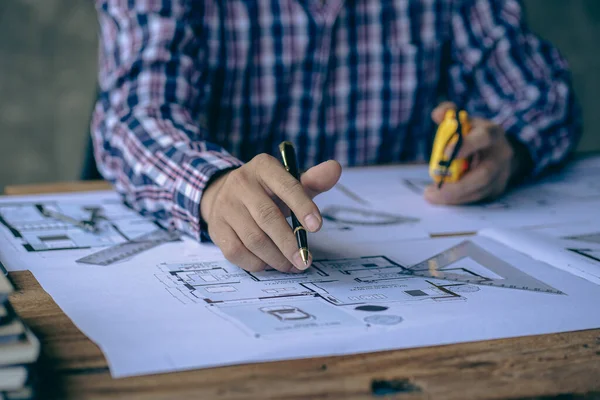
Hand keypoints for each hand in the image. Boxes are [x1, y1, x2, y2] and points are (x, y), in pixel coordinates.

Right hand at [200, 154, 341, 272]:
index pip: (286, 185)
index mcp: (264, 167)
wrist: (226, 194)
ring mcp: (226, 206)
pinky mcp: (216, 228)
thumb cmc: (268, 192)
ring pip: (254, 239)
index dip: (303, 206)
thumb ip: (313, 180)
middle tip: (305, 260)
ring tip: (292, 265)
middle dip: (290, 243)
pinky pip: (237, 252)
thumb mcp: (289, 182)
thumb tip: (335, 169)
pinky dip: (257, 263)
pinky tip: (270, 264)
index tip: (317, 227)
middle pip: (268, 217)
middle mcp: (241, 183)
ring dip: (276, 257)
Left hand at [424, 102, 527, 204]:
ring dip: (454, 197)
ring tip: (430, 195)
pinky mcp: (496, 189)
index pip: (483, 138)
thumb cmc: (474, 134)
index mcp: (492, 133)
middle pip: (484, 174)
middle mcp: (500, 155)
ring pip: (479, 191)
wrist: (497, 150)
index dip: (466, 145)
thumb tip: (438, 114)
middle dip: (457, 186)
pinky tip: (441, 198)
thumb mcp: (463, 120)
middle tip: (432, 190)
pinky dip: (458, 200)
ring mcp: (501, 174)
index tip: (445, 154)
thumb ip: (448, 113)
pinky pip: (477, 199)